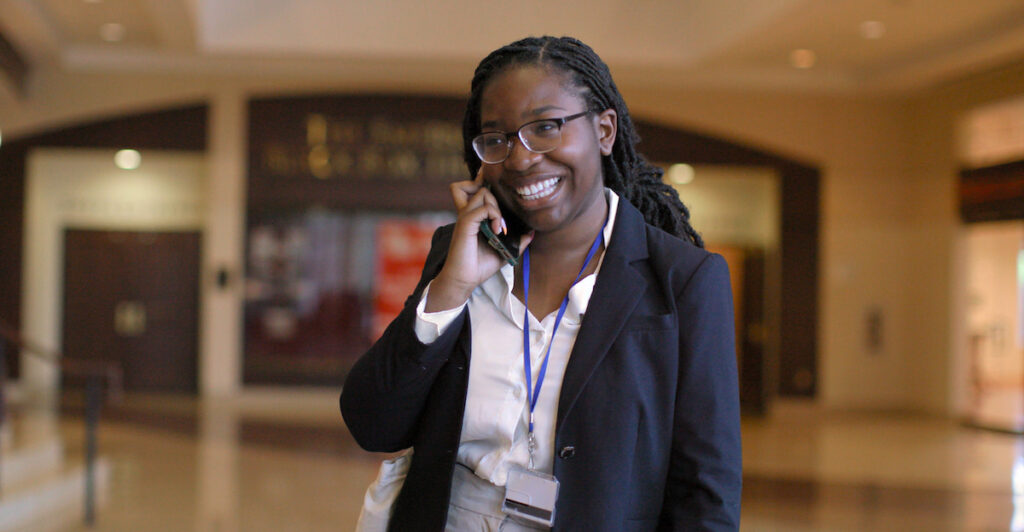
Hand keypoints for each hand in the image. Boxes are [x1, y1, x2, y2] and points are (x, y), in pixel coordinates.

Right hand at [425, 169, 531, 311]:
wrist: (464, 280)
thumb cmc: (480, 266)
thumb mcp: (504, 251)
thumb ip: (517, 241)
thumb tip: (531, 232)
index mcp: (474, 217)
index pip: (476, 189)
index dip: (485, 183)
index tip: (500, 191)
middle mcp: (468, 214)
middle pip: (482, 188)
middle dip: (497, 200)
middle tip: (502, 222)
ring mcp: (466, 218)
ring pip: (483, 194)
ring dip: (496, 208)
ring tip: (500, 227)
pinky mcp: (465, 224)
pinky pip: (483, 208)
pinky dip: (495, 216)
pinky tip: (497, 231)